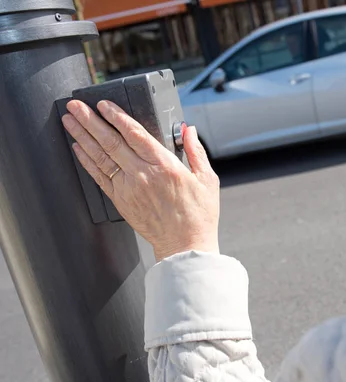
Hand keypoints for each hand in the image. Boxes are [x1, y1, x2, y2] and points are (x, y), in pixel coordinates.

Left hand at [62, 100, 219, 260]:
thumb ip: (196, 151)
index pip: (135, 133)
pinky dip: (87, 161)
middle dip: (90, 120)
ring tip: (69, 121)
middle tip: (75, 106)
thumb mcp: (207, 179)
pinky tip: (78, 149)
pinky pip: (99, 178)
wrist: (185, 245)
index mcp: (165, 166)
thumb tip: (189, 129)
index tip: (103, 104)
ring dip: (82, 136)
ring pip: (100, 157)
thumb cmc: (199, 214)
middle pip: (111, 141)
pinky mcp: (121, 201)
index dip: (116, 116)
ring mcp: (129, 189)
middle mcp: (143, 175)